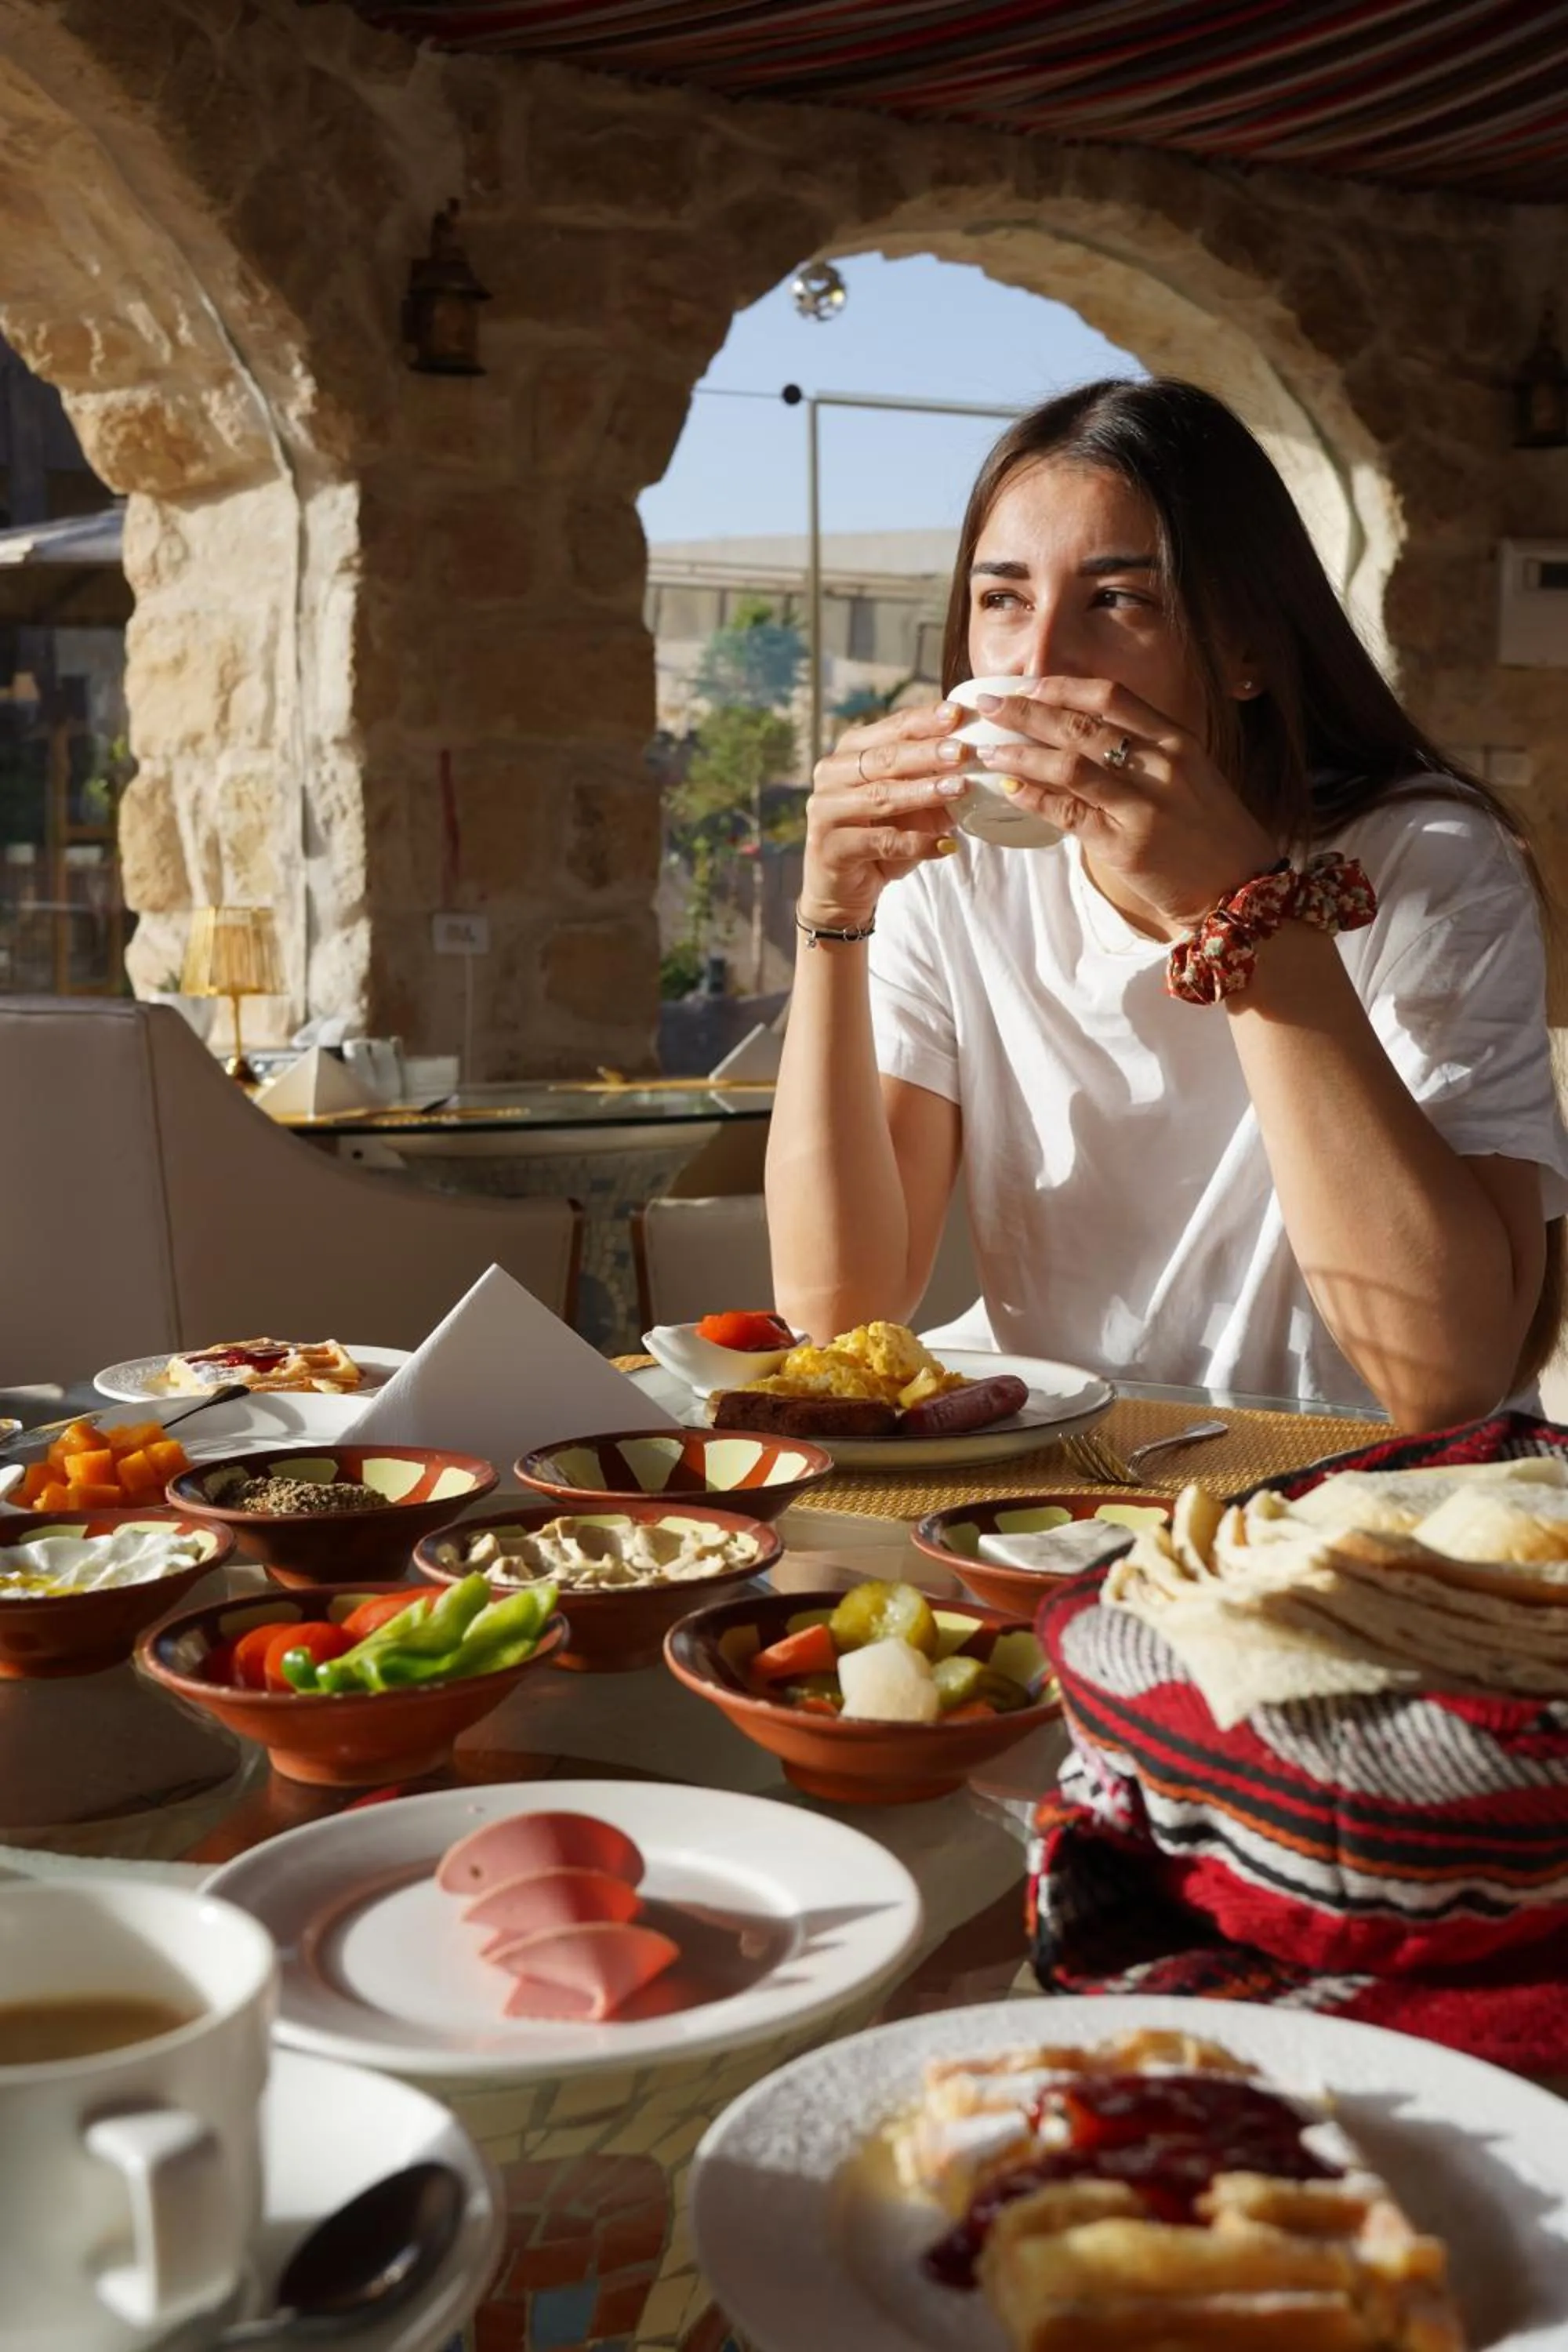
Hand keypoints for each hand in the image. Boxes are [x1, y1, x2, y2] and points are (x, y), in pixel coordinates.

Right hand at [801, 702, 971, 928]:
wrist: (844, 891)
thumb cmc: (880, 837)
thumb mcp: (912, 804)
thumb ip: (936, 781)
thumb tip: (982, 760)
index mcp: (851, 752)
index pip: (891, 728)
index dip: (924, 720)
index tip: (957, 713)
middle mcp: (832, 774)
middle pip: (884, 759)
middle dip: (926, 753)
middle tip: (962, 751)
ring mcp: (826, 811)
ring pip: (880, 796)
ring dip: (923, 793)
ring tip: (959, 789)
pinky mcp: (831, 847)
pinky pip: (881, 842)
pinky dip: (916, 844)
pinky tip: (945, 845)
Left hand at [972, 677, 1278, 933]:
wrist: (1240, 890)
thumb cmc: (1212, 834)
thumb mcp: (1191, 777)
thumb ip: (1147, 752)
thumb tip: (1085, 734)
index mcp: (1178, 742)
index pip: (1112, 697)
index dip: (1063, 687)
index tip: (1028, 685)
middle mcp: (1162, 766)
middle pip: (1081, 725)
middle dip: (1026, 712)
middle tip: (989, 706)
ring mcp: (1144, 806)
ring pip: (1068, 766)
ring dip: (1020, 754)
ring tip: (989, 751)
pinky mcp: (1125, 845)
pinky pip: (1067, 814)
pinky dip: (1033, 798)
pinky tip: (1009, 790)